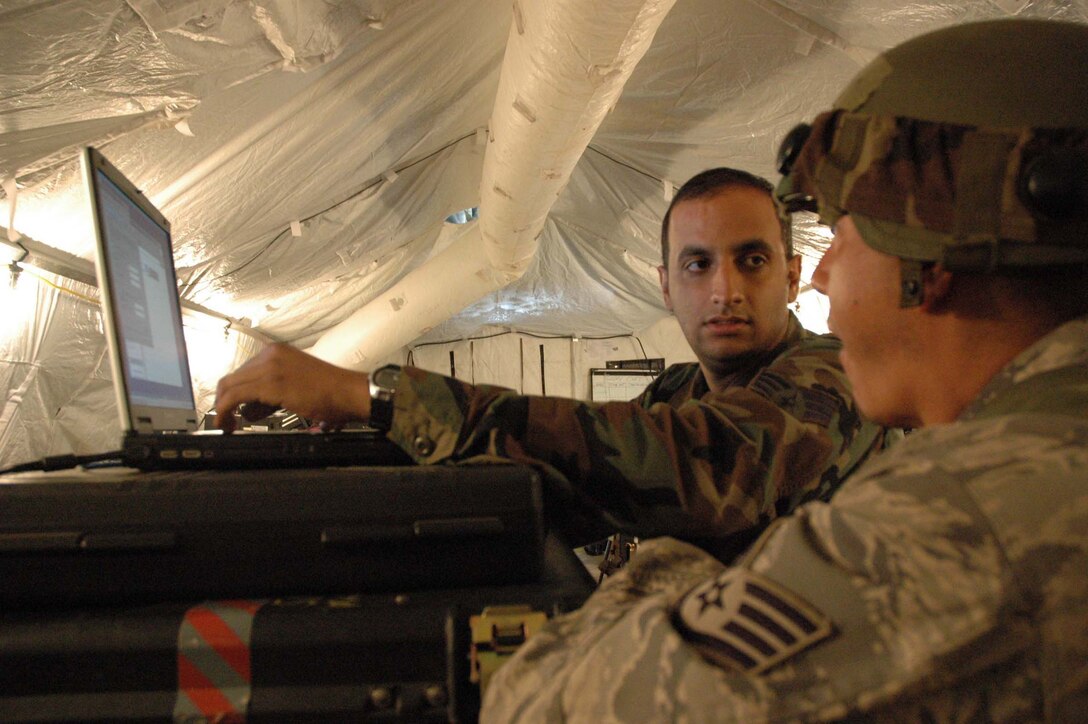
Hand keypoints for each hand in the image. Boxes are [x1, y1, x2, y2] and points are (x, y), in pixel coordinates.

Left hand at [214, 343, 370, 431]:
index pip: (243, 371)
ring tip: (228, 424)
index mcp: (277, 352)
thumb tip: (252, 409)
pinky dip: (224, 410)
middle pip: (233, 377)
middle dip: (226, 400)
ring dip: (223, 407)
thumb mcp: (295, 386)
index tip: (233, 409)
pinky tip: (228, 422)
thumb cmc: (332, 392)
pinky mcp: (270, 383)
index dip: (233, 392)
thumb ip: (271, 394)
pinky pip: (234, 396)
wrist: (349, 393)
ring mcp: (269, 367)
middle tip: (227, 419)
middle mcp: (270, 354)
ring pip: (229, 386)